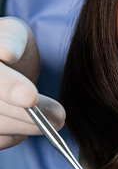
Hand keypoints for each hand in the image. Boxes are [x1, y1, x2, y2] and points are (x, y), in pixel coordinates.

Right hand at [0, 17, 64, 148]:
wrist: (6, 65)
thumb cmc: (9, 45)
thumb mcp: (13, 33)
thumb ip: (11, 39)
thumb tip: (6, 53)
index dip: (8, 86)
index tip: (30, 97)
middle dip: (27, 115)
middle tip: (59, 116)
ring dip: (28, 126)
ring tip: (56, 118)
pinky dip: (16, 135)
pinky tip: (28, 122)